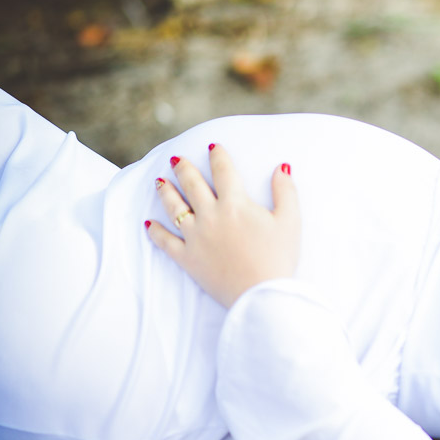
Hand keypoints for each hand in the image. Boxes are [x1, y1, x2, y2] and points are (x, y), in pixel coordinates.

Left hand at [146, 144, 299, 307]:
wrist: (260, 293)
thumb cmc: (278, 258)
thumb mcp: (290, 222)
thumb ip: (285, 192)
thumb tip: (281, 168)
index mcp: (235, 204)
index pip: (223, 172)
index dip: (218, 157)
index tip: (213, 147)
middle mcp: (210, 216)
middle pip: (193, 185)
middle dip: (184, 169)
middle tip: (176, 159)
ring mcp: (195, 237)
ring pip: (175, 208)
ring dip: (166, 192)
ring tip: (160, 181)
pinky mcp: (187, 258)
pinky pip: (166, 242)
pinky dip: (156, 232)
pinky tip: (149, 224)